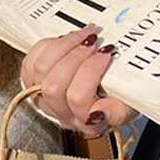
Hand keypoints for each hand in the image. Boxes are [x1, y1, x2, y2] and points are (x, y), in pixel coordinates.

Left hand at [20, 24, 137, 136]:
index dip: (91, 70)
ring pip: (40, 71)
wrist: (109, 92)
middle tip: (92, 41)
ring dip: (62, 47)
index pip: (78, 98)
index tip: (106, 53)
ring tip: (81, 37)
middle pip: (55, 85)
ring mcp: (46, 100)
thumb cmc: (119, 96)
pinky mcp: (33, 84)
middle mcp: (64, 113)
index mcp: (88, 122)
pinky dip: (46, 47)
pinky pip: (30, 63)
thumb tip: (101, 111)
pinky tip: (62, 41)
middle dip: (75, 55)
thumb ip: (119, 111)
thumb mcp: (129, 104)